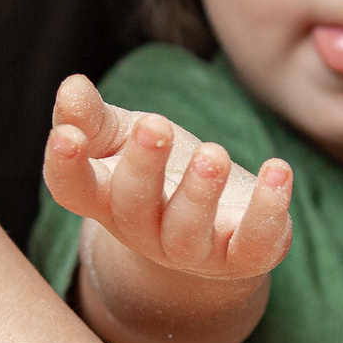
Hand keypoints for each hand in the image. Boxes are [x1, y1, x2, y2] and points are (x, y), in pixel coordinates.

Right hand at [42, 74, 291, 280]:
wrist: (217, 229)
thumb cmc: (160, 171)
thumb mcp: (124, 137)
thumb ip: (94, 118)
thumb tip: (71, 87)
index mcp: (106, 199)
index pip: (72, 190)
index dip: (65, 167)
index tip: (66, 136)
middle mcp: (144, 231)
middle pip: (132, 207)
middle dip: (143, 167)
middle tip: (154, 125)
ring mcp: (192, 251)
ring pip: (186, 233)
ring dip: (199, 193)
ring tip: (213, 154)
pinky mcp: (242, 256)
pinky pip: (251, 244)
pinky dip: (267, 210)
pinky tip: (278, 170)